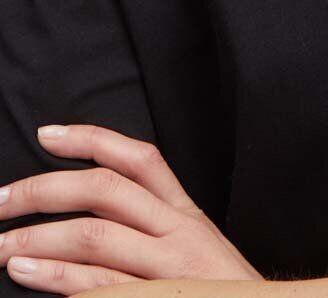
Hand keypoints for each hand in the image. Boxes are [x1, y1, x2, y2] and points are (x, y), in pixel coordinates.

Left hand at [0, 123, 261, 294]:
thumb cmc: (218, 294)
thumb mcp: (196, 248)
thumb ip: (155, 224)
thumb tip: (85, 210)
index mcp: (186, 213)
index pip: (139, 158)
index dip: (90, 139)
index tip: (46, 134)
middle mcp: (180, 232)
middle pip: (106, 191)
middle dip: (44, 191)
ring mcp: (171, 269)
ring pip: (96, 237)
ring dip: (37, 240)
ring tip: (0, 247)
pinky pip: (101, 285)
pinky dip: (58, 279)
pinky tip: (28, 275)